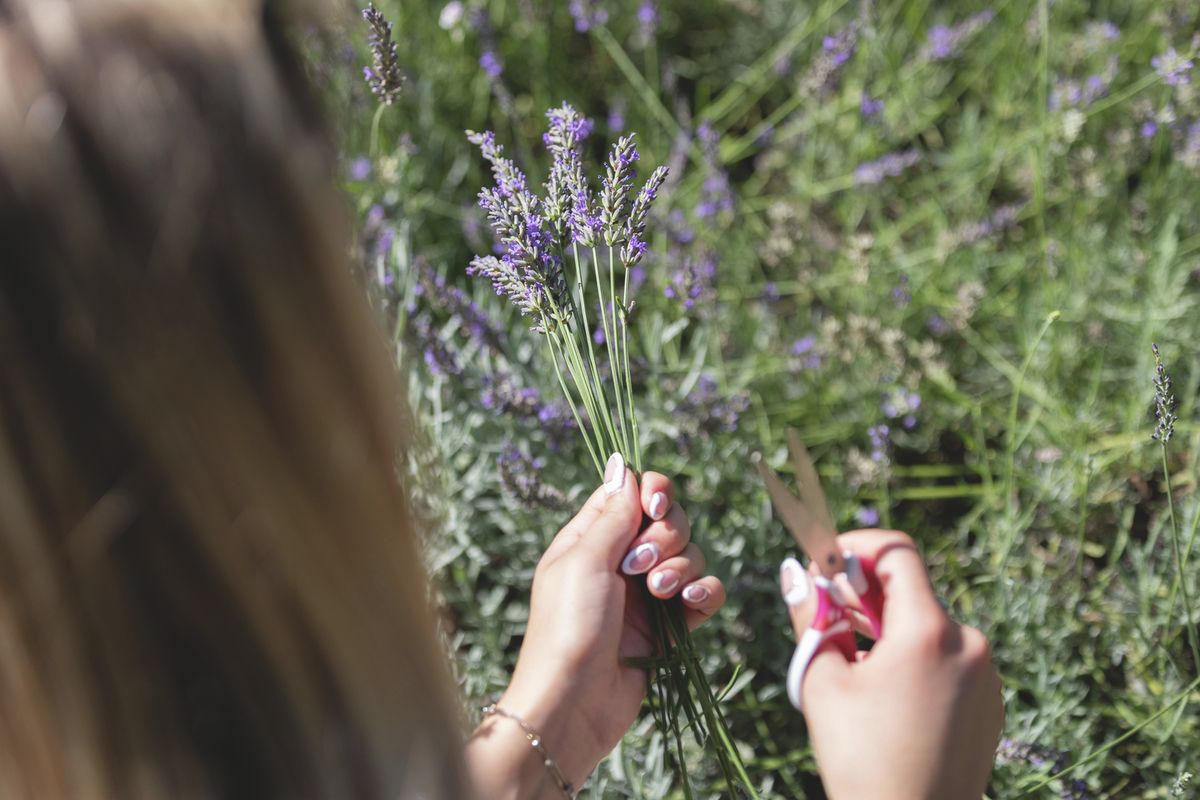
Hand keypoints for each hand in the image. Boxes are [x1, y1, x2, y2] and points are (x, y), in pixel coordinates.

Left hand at [467, 453, 725, 797]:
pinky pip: (703, 594)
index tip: (655, 507)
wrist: (574, 703)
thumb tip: (623, 462)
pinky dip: (704, 593)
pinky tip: (689, 606)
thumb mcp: (583, 559)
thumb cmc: (567, 627)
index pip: (634, 493)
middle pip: (669, 520)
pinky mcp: (669, 626)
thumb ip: (612, 512)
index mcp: (591, 537)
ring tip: (659, 594)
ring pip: (690, 555)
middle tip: (641, 566)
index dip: (654, 493)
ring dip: (682, 568)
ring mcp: (646, 593)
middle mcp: (621, 560)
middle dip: (667, 536)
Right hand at [781, 529, 1002, 799]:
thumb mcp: (823, 682)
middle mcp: (969, 643)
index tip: (827, 563)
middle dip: (865, 592)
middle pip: (913, 588)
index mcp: (928, 631)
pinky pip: (949, 658)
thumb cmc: (862, 760)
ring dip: (888, 627)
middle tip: (827, 615)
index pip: (898, 552)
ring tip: (853, 665)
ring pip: (929, 624)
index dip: (857, 547)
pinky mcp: (991, 700)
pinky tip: (887, 695)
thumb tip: (796, 572)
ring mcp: (987, 673)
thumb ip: (810, 616)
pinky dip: (915, 657)